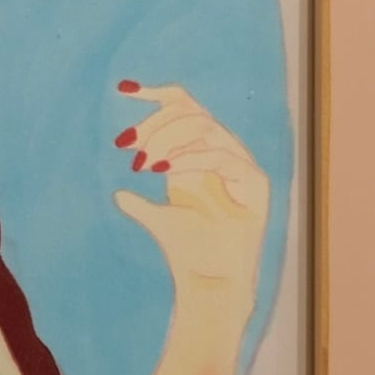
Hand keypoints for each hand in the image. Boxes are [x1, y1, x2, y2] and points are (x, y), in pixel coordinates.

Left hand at [110, 81, 269, 304]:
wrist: (209, 284)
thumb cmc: (187, 252)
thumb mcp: (157, 219)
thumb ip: (139, 202)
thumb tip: (119, 193)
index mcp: (201, 156)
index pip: (185, 108)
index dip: (156, 94)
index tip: (123, 89)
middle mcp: (222, 156)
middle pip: (191, 113)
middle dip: (154, 124)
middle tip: (127, 146)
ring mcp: (241, 168)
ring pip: (206, 127)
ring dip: (168, 139)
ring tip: (142, 164)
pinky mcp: (255, 184)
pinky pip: (222, 156)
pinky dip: (191, 159)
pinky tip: (164, 168)